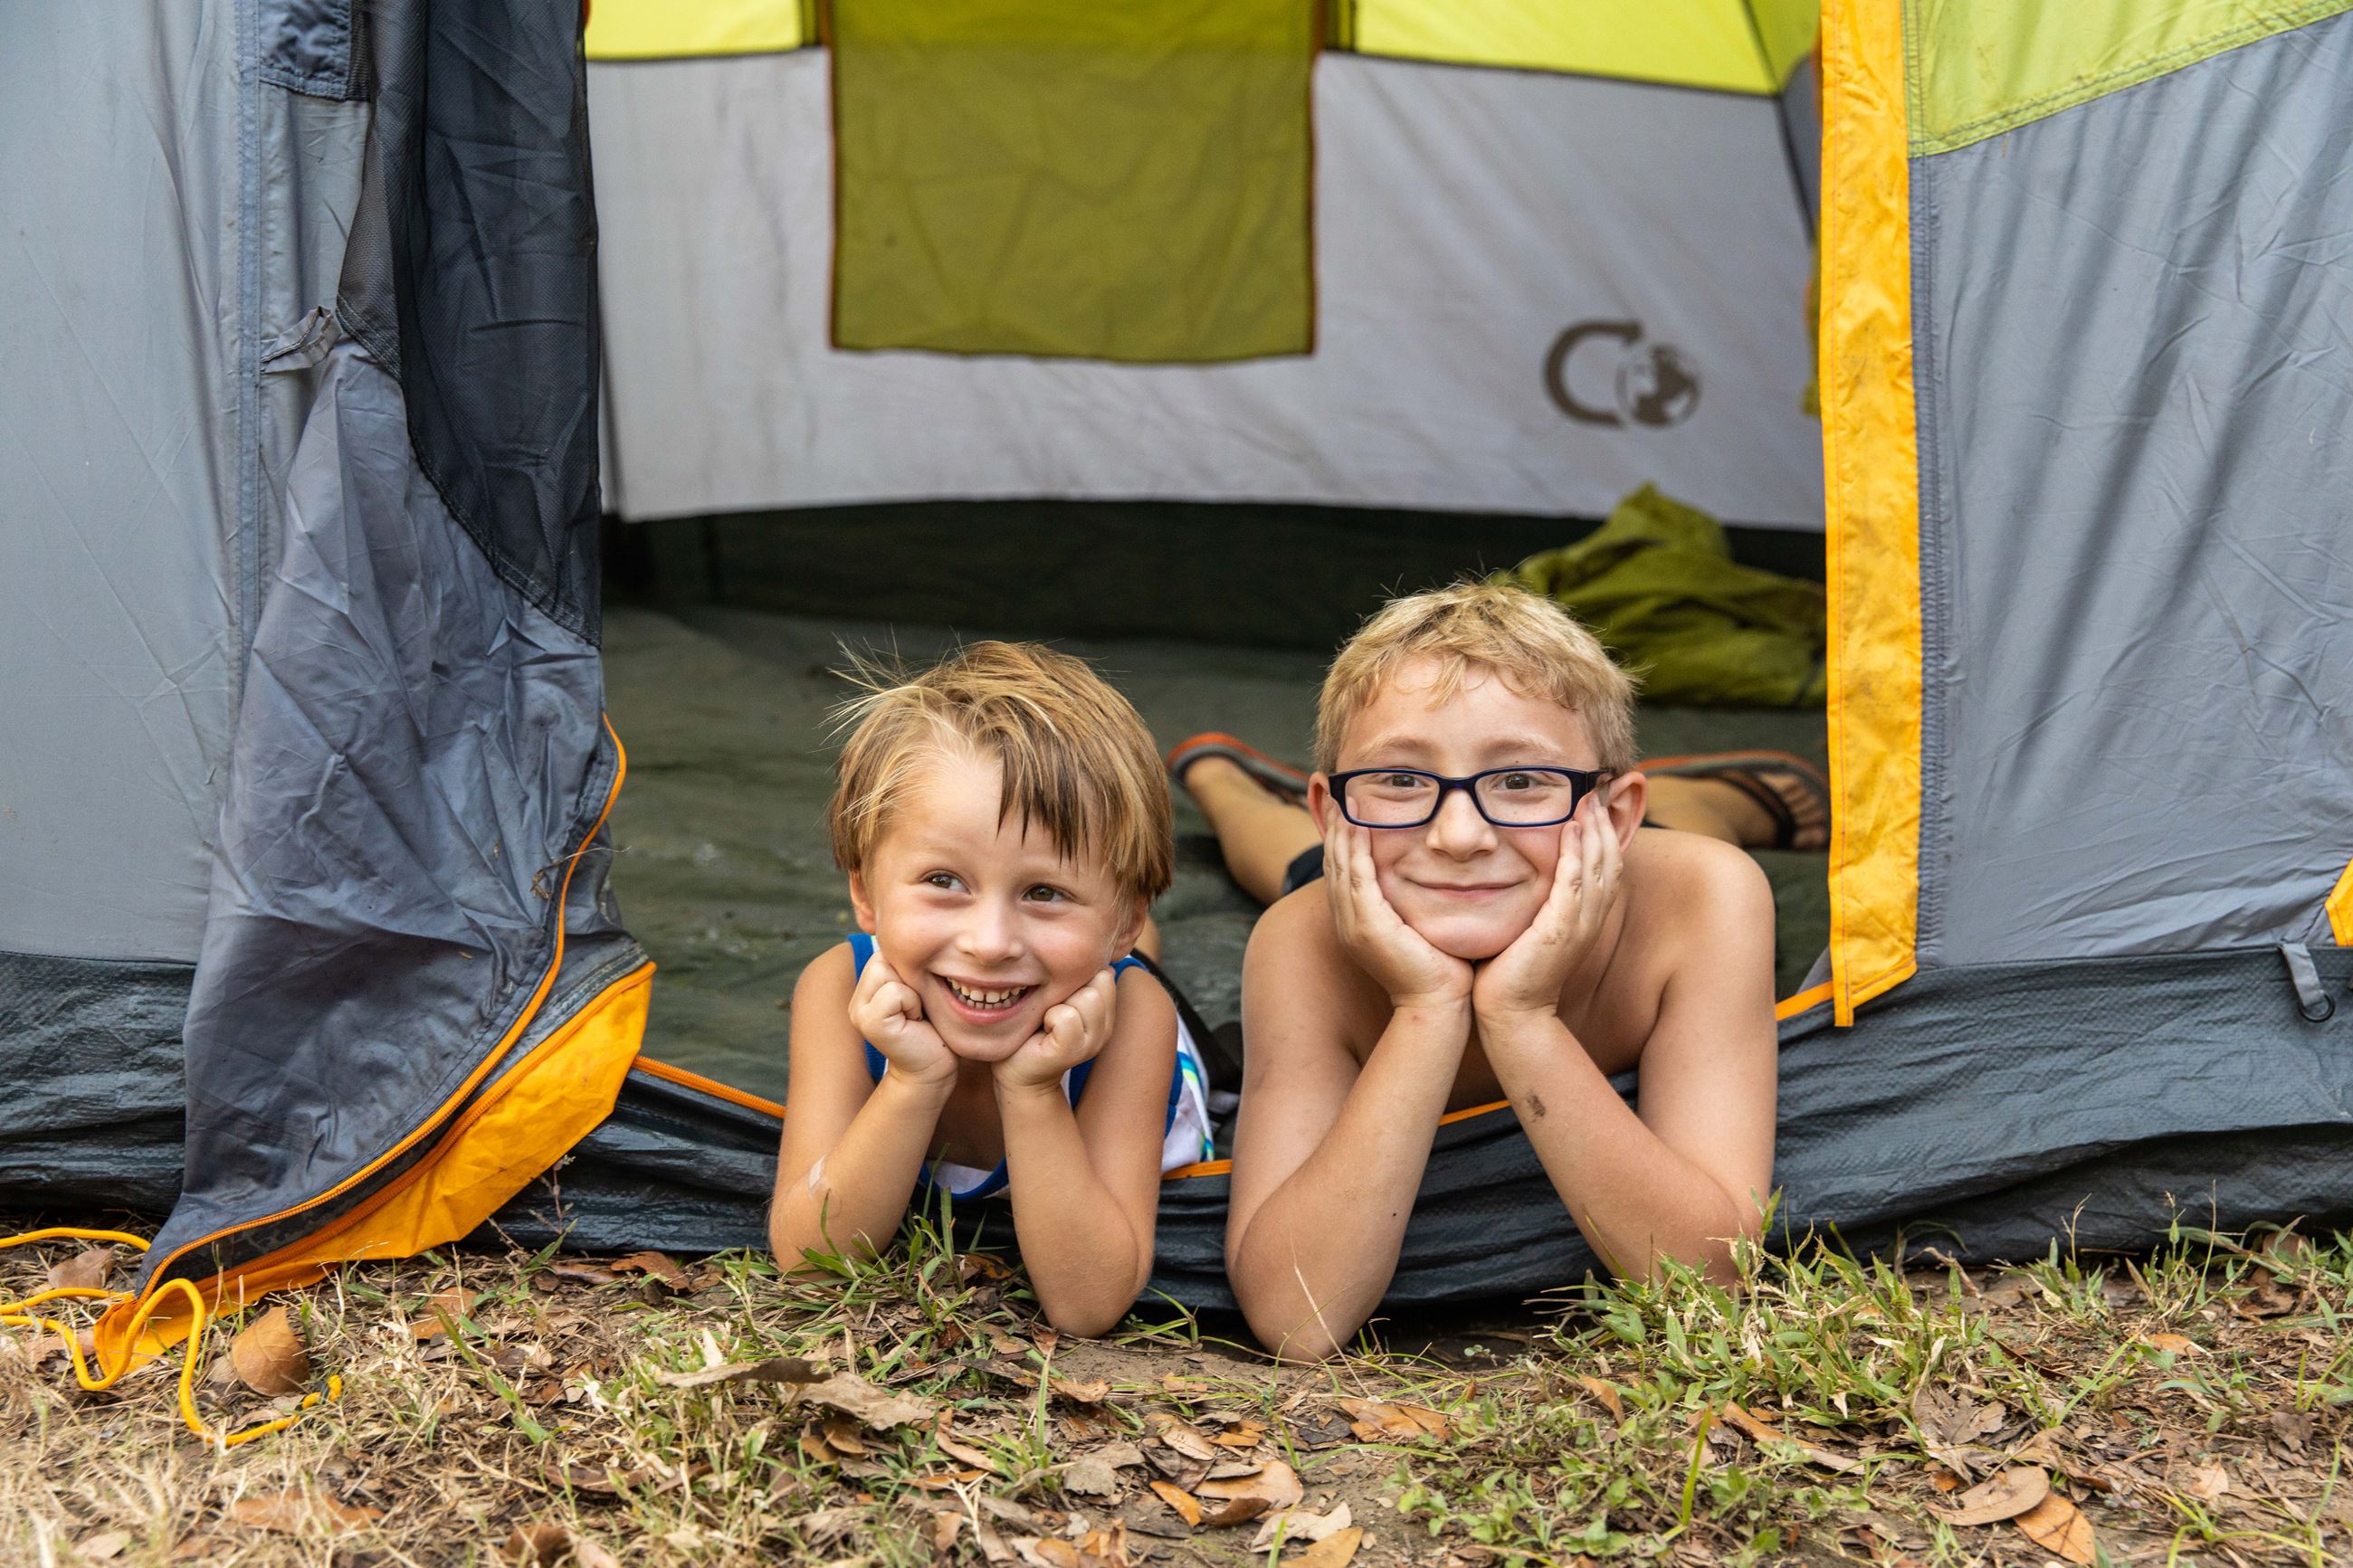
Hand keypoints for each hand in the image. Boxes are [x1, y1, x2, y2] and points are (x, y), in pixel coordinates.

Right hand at [849, 951, 957, 1090]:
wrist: (933, 1068)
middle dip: (910, 978)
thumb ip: (907, 967)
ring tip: (916, 1013)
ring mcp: (858, 1011)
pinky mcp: (867, 1022)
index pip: (887, 952)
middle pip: (884, 958)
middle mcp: (857, 998)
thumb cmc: (934, 1027)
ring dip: (911, 990)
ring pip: (886, 970)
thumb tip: (912, 931)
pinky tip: (914, 1022)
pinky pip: (894, 991)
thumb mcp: (920, 989)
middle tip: (917, 1007)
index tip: (918, 999)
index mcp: (868, 988)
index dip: (910, 970)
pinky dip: (911, 1003)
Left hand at [995, 967, 1119, 1091]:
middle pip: (1099, 982)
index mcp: (1105, 1013)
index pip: (1104, 973)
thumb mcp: (1060, 998)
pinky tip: (1042, 1031)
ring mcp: (1092, 1042)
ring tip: (1047, 1021)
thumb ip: (1079, 981)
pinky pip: (1066, 1017)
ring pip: (1086, 998)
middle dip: (1069, 990)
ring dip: (1058, 1005)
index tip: (1060, 998)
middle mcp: (1105, 1028)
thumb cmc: (1033, 1028)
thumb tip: (1100, 960)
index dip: (1077, 978)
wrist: (1017, 1070)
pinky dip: (1049, 1019)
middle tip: (1051, 1012)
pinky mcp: (1073, 1051)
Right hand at [1323, 815, 1472, 1010]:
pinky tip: (1359, 825)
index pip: (1341, 869)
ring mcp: (1353, 923)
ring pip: (1339, 865)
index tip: (1346, 807)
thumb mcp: (1418, 925)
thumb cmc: (1438, 967)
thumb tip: (1427, 872)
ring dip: (1341, 830)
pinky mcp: (1367, 925)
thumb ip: (1412, 900)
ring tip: (1344, 800)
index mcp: (1355, 921)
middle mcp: (1347, 921)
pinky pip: (1356, 877)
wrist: (1438, 1003)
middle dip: (1334, 826)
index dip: (1340, 837)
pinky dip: (1355, 849)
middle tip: (1335, 792)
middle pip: (1332, 862)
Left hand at [1473, 793, 1620, 1029]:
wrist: (1508, 1014)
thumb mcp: (1530, 926)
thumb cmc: (1510, 970)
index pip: (1605, 865)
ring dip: (1595, 830)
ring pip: (1597, 867)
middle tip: (1598, 787)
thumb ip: (1535, 899)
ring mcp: (1578, 925)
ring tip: (1589, 798)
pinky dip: (1576, 854)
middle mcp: (1589, 919)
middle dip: (1606, 822)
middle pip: (1610, 860)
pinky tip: (1572, 829)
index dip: (1605, 832)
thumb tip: (1520, 870)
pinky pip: (1574, 884)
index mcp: (1585, 917)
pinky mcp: (1560, 931)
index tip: (1595, 800)